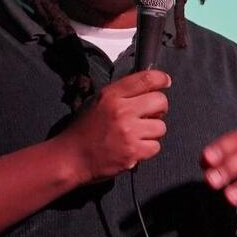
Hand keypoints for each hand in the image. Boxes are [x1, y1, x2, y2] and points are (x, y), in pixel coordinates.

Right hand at [60, 70, 170, 184]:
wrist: (71, 157)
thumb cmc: (82, 131)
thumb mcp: (96, 102)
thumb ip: (120, 95)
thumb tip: (144, 90)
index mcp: (111, 95)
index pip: (145, 79)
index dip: (161, 79)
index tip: (165, 81)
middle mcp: (122, 111)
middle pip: (160, 101)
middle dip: (159, 108)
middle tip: (150, 115)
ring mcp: (129, 132)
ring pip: (161, 127)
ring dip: (153, 131)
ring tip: (138, 135)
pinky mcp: (133, 152)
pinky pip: (156, 146)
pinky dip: (148, 149)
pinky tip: (135, 147)